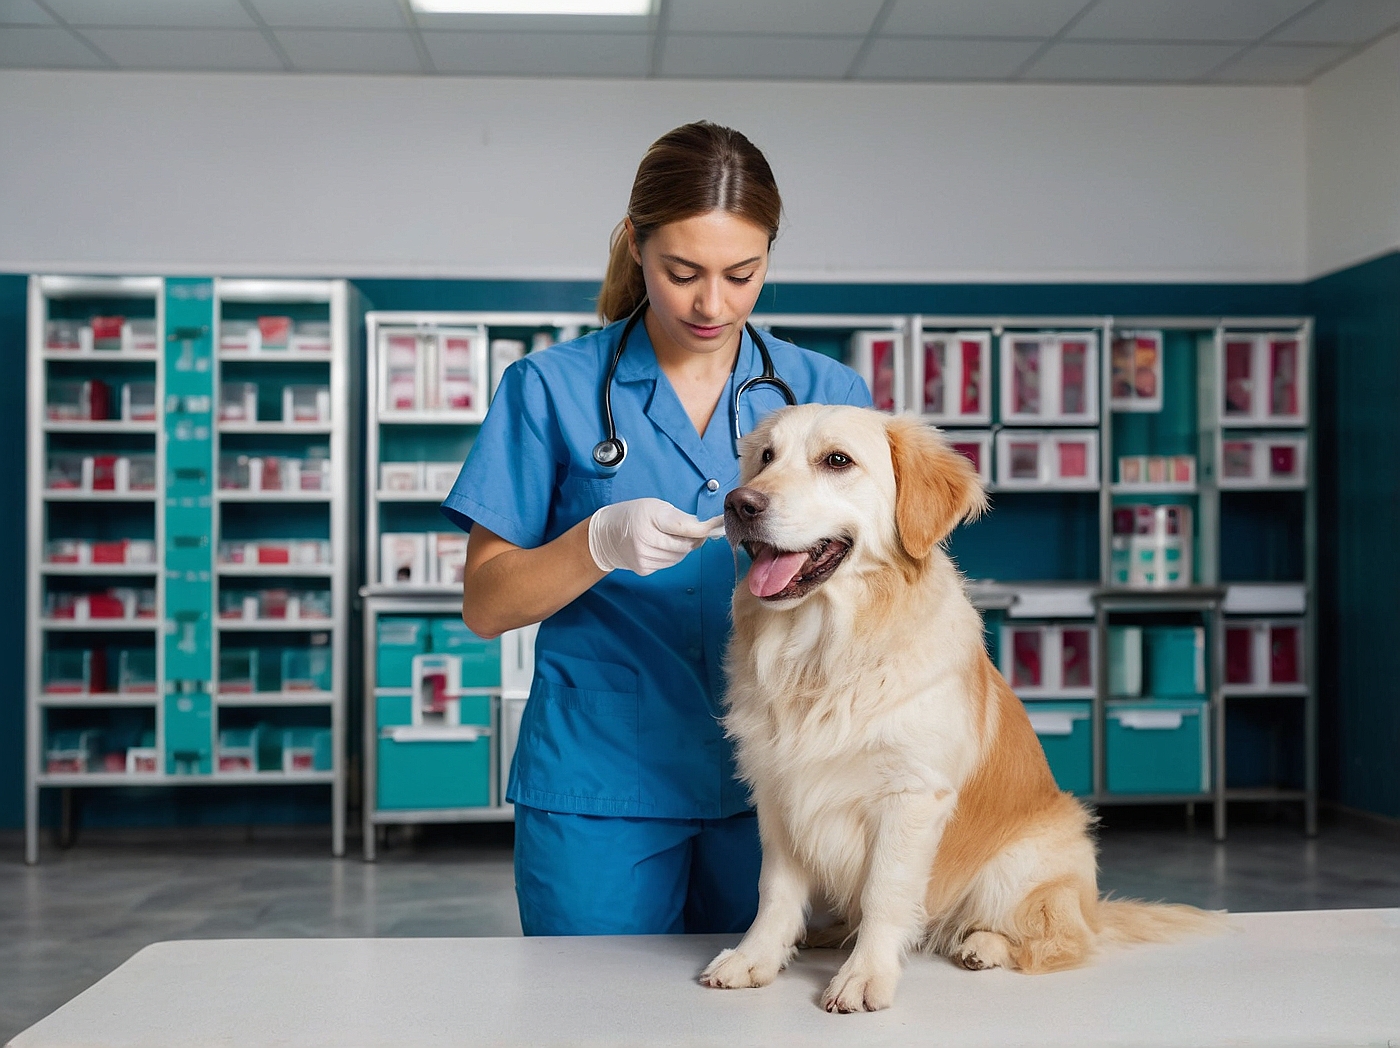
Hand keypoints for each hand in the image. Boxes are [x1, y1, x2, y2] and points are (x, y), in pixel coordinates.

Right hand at [588, 498, 725, 574]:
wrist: (605, 535)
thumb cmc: (633, 515)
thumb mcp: (655, 506)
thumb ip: (679, 517)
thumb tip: (704, 528)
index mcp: (649, 519)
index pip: (685, 527)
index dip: (704, 528)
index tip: (719, 525)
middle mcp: (645, 541)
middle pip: (685, 546)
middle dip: (695, 539)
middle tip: (696, 532)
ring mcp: (644, 558)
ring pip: (679, 557)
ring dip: (683, 548)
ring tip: (673, 537)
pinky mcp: (643, 569)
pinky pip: (669, 564)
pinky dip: (672, 556)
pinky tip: (662, 547)